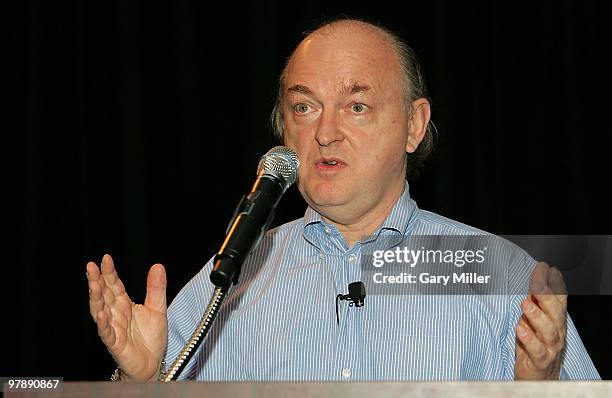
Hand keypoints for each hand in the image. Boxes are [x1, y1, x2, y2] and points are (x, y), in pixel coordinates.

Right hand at [86, 254, 167, 380]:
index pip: (114, 285)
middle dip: (97, 280)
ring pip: (100, 310)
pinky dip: (103, 324)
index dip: (109, 272)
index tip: (106, 258)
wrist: (153, 363)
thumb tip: (157, 265)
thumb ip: (156, 288)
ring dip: (96, 298)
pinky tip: (101, 314)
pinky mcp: (115, 343)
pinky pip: (107, 333)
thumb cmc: (151, 337)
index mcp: (124, 304)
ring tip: (93, 284)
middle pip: (104, 294)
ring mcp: (113, 328)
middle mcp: (116, 314)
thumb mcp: (158, 308)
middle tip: (91, 266)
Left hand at [514, 262, 566, 379]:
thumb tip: (534, 281)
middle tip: (537, 281)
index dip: (553, 282)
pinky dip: (529, 339)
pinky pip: (537, 350)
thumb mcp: (532, 320)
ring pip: (549, 330)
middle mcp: (556, 332)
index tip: (545, 267)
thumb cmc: (533, 345)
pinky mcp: (540, 361)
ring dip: (537, 315)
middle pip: (555, 311)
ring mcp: (550, 347)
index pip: (558, 298)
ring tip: (525, 304)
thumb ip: (533, 302)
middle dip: (546, 294)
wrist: (537, 376)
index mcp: (555, 320)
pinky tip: (520, 329)